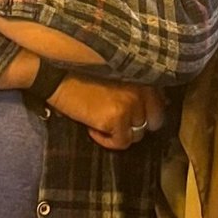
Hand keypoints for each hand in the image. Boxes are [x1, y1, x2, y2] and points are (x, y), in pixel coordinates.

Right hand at [49, 77, 165, 151]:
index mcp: (144, 77)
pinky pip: (121, 142)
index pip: (161, 103)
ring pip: (138, 134)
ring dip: (120, 133)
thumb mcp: (115, 76)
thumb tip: (155, 106)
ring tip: (100, 123)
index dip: (147, 113)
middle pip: (155, 121)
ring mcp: (131, 104)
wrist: (56, 76)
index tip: (131, 115)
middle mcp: (143, 90)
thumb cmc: (82, 75)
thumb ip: (136, 89)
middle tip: (118, 123)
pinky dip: (107, 141)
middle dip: (138, 125)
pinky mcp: (116, 118)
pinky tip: (92, 129)